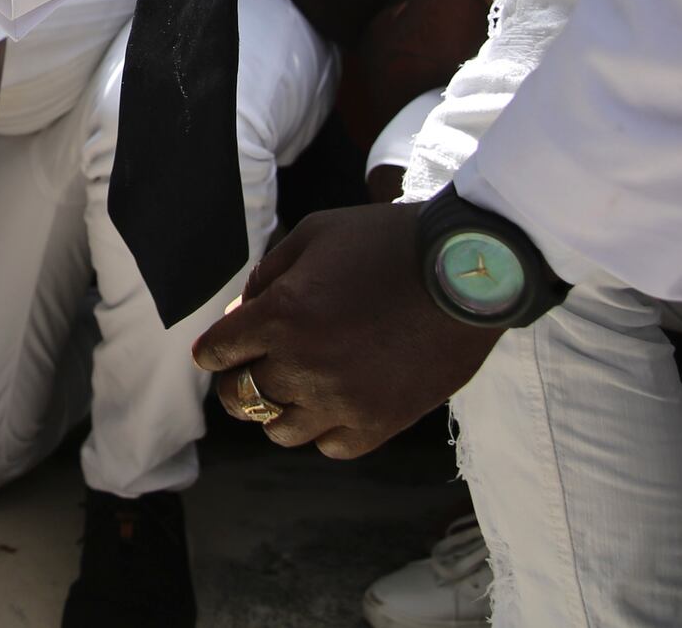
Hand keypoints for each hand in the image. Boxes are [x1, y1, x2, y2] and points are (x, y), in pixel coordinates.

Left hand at [190, 203, 501, 458]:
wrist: (467, 269)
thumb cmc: (387, 242)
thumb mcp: (314, 234)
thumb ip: (268, 276)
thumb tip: (240, 315)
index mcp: (281, 315)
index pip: (217, 352)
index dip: (214, 348)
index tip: (220, 349)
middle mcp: (304, 365)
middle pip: (240, 397)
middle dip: (237, 380)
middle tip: (251, 369)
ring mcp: (343, 401)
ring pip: (280, 431)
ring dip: (277, 409)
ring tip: (294, 388)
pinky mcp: (381, 423)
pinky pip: (330, 447)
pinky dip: (323, 430)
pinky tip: (333, 404)